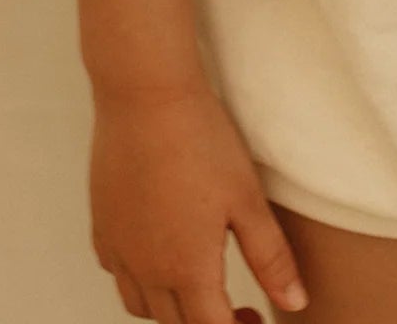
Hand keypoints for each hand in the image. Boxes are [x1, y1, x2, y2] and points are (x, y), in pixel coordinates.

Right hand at [89, 80, 309, 322]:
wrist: (145, 95)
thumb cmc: (202, 141)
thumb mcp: (247, 199)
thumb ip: (270, 258)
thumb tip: (295, 303)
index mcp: (186, 269)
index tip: (257, 318)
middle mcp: (145, 269)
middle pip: (176, 323)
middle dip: (208, 323)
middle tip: (239, 308)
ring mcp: (118, 248)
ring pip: (141, 305)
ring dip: (172, 309)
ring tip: (199, 285)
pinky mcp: (102, 224)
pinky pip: (117, 273)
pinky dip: (140, 280)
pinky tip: (158, 254)